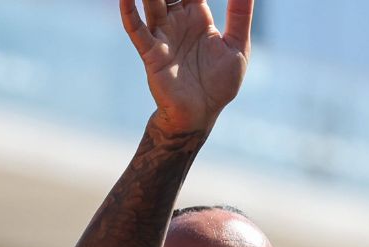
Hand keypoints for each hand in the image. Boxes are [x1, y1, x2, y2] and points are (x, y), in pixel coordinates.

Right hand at [120, 0, 253, 137]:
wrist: (201, 114)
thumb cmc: (220, 82)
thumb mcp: (238, 46)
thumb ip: (240, 15)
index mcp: (199, 17)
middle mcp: (177, 21)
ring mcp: (162, 35)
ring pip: (151, 2)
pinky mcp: (151, 52)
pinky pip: (137, 29)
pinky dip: (129, 12)